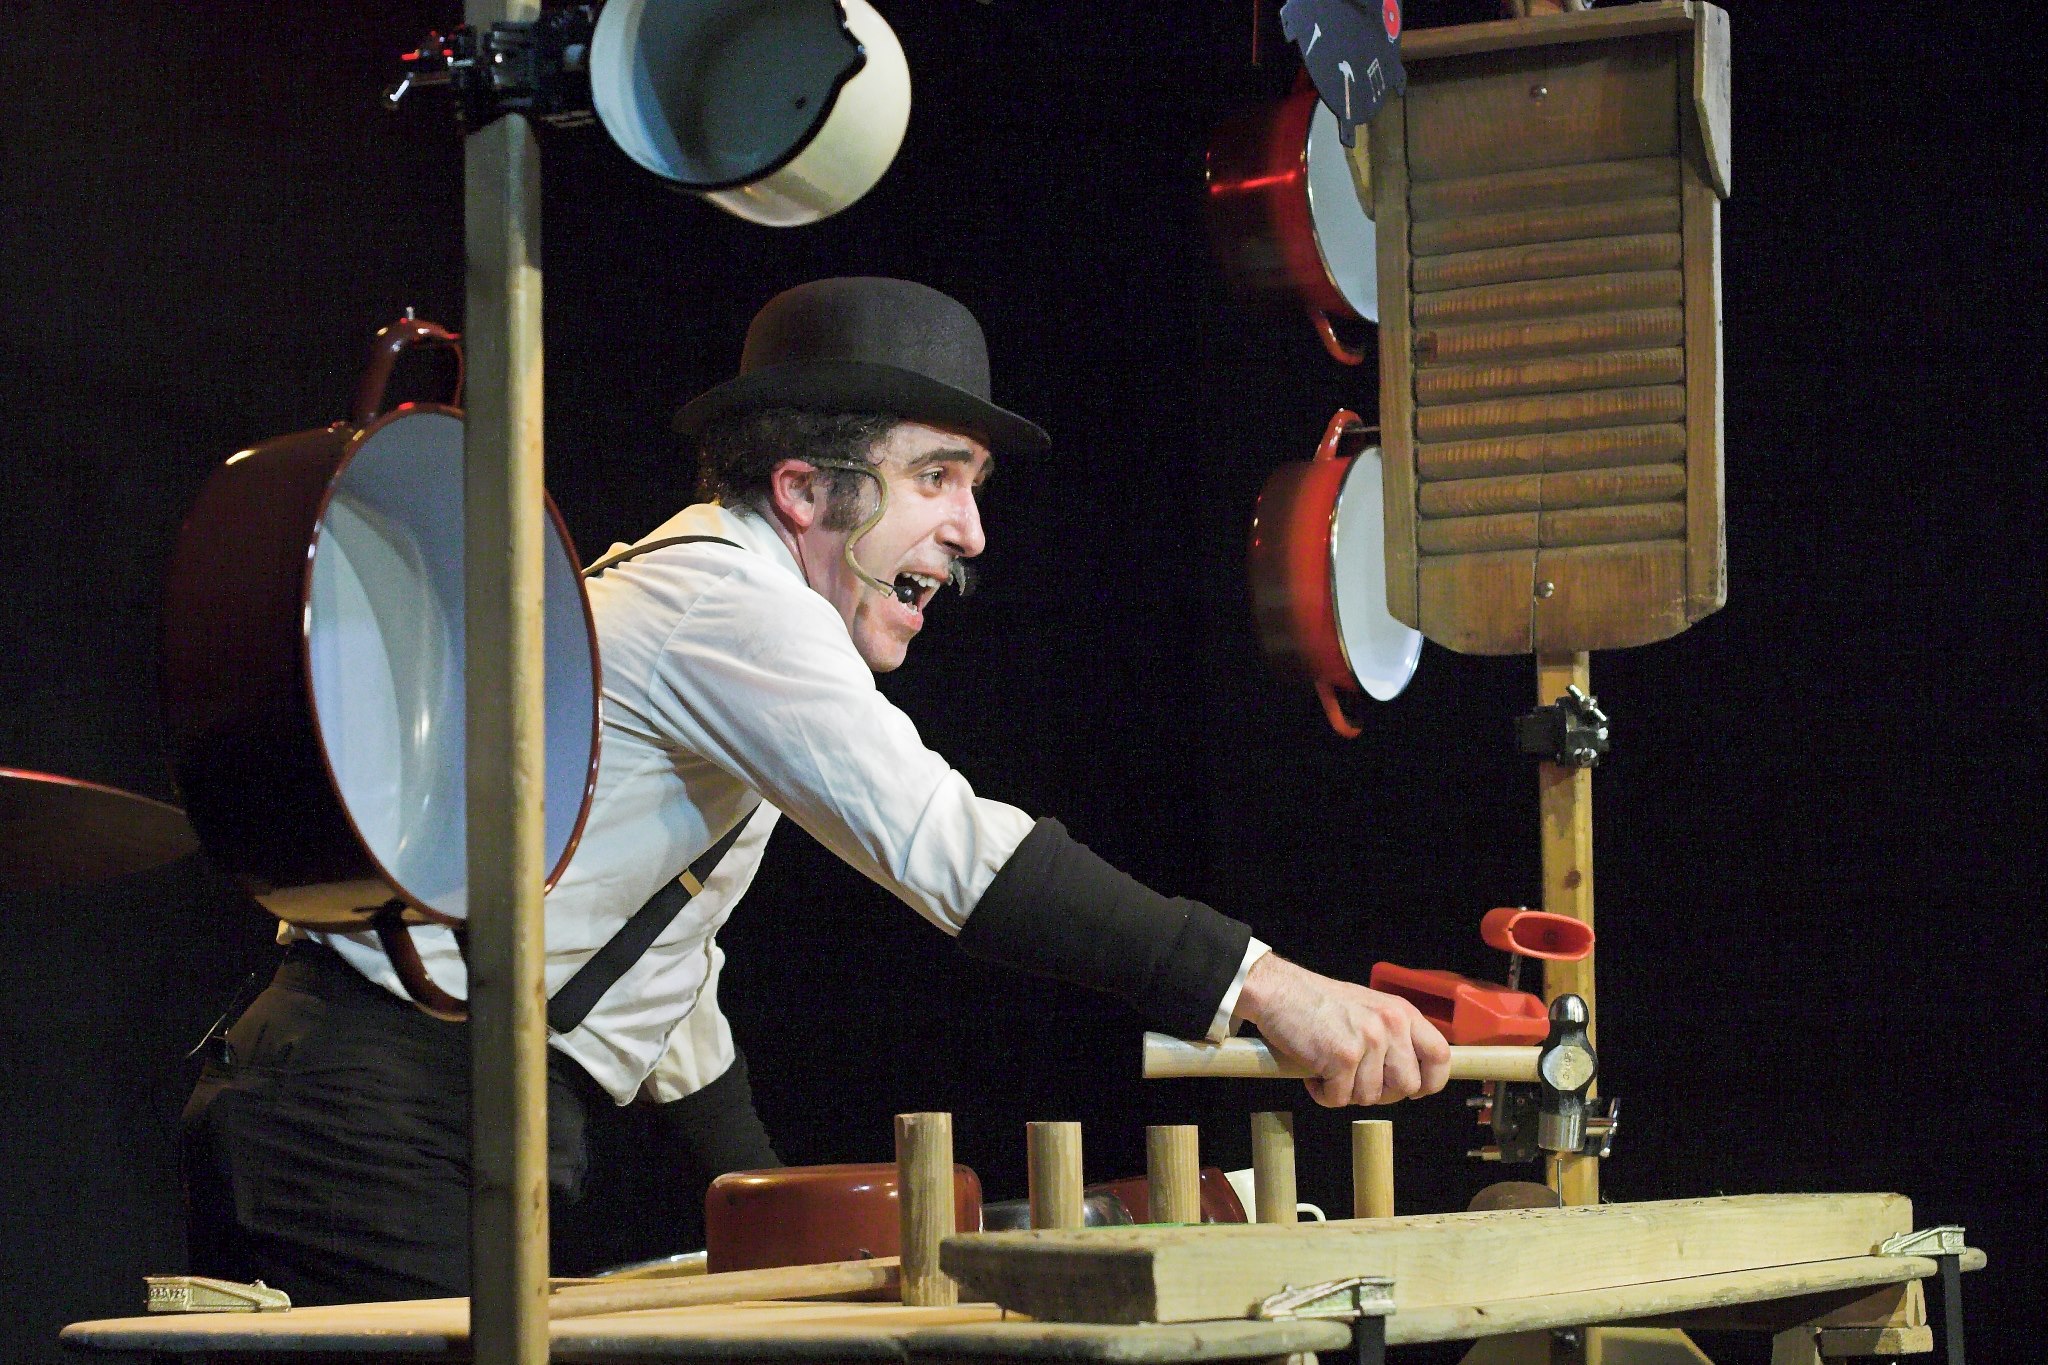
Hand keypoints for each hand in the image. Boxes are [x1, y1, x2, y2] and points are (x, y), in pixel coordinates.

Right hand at [1231, 953, 1450, 1106]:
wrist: (1279, 990)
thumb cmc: (1318, 1002)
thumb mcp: (1370, 1009)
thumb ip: (1394, 1036)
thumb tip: (1411, 1077)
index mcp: (1402, 1013)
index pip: (1440, 1056)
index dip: (1430, 1082)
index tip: (1415, 1090)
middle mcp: (1391, 1024)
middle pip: (1407, 1086)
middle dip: (1380, 1092)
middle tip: (1354, 1079)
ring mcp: (1368, 1040)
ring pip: (1370, 1097)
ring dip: (1345, 1091)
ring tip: (1328, 1069)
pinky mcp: (1342, 1056)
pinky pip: (1339, 1098)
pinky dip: (1323, 1093)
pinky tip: (1313, 1073)